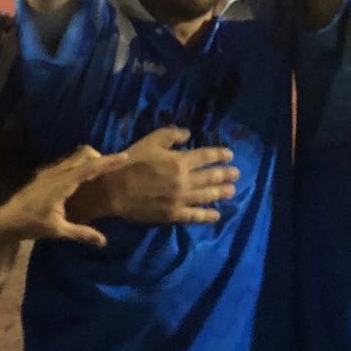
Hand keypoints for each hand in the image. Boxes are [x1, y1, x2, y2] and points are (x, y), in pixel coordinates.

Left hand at [0, 146, 129, 248]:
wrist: (6, 220)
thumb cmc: (31, 225)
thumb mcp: (58, 231)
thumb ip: (81, 233)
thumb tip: (104, 241)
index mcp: (62, 183)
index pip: (89, 168)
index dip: (108, 162)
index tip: (125, 157)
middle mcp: (56, 172)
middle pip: (83, 155)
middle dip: (100, 158)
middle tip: (114, 169)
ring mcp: (49, 171)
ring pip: (75, 156)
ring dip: (90, 160)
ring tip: (102, 173)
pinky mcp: (45, 174)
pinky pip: (67, 162)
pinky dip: (80, 165)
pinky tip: (83, 180)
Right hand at [79, 127, 236, 224]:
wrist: (115, 189)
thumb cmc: (132, 162)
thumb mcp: (150, 141)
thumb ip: (171, 135)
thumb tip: (189, 134)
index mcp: (180, 161)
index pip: (206, 156)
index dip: (219, 155)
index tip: (230, 155)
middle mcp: (185, 180)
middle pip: (210, 177)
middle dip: (225, 174)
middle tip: (236, 174)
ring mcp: (180, 199)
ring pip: (206, 196)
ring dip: (220, 192)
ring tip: (231, 190)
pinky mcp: (173, 214)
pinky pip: (194, 216)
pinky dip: (207, 215)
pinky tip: (216, 215)